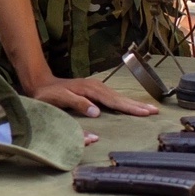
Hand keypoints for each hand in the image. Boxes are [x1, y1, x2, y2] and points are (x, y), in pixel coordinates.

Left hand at [28, 74, 158, 119]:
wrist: (40, 83)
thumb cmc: (48, 94)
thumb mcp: (60, 99)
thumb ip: (78, 103)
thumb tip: (97, 111)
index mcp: (90, 90)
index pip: (114, 101)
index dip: (130, 108)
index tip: (145, 112)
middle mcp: (96, 87)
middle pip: (120, 98)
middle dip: (137, 105)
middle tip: (155, 111)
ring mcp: (95, 88)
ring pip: (118, 97)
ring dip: (133, 104)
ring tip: (148, 109)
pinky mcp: (94, 91)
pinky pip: (113, 98)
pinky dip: (123, 102)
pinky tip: (130, 106)